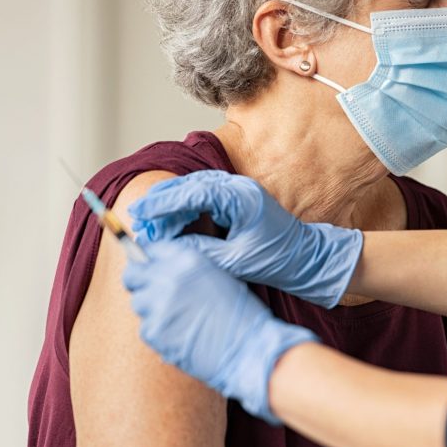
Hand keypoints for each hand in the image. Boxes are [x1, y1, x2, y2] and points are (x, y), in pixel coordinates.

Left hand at [123, 239, 317, 422]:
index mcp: (187, 259)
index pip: (151, 250)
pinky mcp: (153, 331)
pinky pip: (146, 328)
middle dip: (139, 282)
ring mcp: (158, 305)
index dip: (149, 261)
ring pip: (138, 303)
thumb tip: (159, 269)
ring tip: (177, 320)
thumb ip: (187, 269)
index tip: (149, 269)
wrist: (248, 349)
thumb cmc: (240, 315)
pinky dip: (159, 333)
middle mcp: (168, 277)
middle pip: (132, 274)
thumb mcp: (217, 276)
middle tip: (151, 294)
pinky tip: (181, 336)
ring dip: (151, 310)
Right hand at [128, 170, 362, 307]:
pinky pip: (205, 196)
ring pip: (195, 189)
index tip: (141, 214)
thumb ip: (201, 252)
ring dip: (172, 204)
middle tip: (139, 218)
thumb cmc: (278, 261)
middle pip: (190, 185)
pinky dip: (185, 207)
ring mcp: (239, 190)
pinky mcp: (238, 199)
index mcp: (241, 198)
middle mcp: (239, 188)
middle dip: (162, 202)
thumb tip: (168, 248)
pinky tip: (172, 221)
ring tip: (149, 221)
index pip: (193, 193)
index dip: (163, 204)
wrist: (308, 259)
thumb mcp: (235, 261)